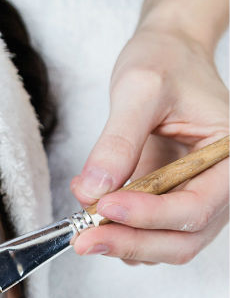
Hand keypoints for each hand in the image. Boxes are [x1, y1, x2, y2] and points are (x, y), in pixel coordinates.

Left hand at [70, 26, 228, 264]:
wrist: (167, 53)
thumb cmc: (165, 61)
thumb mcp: (139, 90)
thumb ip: (118, 141)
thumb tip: (94, 189)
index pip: (198, 206)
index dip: (150, 216)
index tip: (105, 207)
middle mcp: (220, 182)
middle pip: (184, 239)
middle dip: (132, 242)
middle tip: (84, 238)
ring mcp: (194, 194)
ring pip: (164, 243)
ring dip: (121, 241)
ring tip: (82, 219)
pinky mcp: (168, 198)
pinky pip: (145, 230)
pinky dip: (115, 229)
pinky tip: (89, 203)